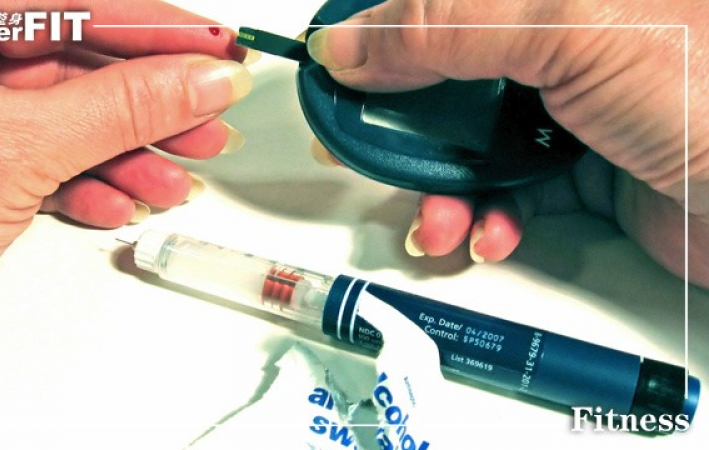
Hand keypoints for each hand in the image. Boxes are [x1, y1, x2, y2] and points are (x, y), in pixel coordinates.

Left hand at [0, 0, 251, 340]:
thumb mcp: (11, 153)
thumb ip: (118, 108)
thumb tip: (202, 78)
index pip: (68, 1)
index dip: (157, 26)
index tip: (218, 47)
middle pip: (71, 58)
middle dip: (148, 103)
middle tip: (209, 118)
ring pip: (61, 114)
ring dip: (125, 153)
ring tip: (172, 180)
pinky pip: (35, 154)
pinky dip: (82, 182)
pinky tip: (114, 203)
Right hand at [306, 0, 708, 286]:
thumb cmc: (708, 87)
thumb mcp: (565, 24)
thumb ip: (444, 24)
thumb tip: (349, 44)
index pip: (439, 2)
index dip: (378, 27)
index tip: (334, 67)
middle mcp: (557, 41)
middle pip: (444, 75)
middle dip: (400, 123)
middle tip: (364, 152)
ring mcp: (568, 109)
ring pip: (468, 143)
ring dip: (438, 188)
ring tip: (436, 219)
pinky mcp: (581, 172)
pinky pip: (507, 195)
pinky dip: (486, 220)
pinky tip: (488, 232)